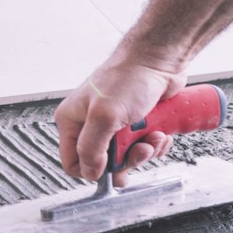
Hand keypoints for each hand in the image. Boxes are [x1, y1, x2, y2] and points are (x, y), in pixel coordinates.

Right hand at [53, 55, 186, 181]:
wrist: (158, 60)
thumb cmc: (129, 77)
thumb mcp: (104, 116)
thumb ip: (91, 148)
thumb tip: (90, 172)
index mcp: (73, 121)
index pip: (73, 163)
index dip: (93, 170)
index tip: (111, 164)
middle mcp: (91, 124)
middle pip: (104, 164)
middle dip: (127, 160)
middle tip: (139, 148)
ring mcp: (114, 126)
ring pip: (127, 158)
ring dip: (145, 151)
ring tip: (153, 136)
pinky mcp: (134, 125)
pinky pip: (143, 148)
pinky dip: (155, 144)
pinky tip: (159, 132)